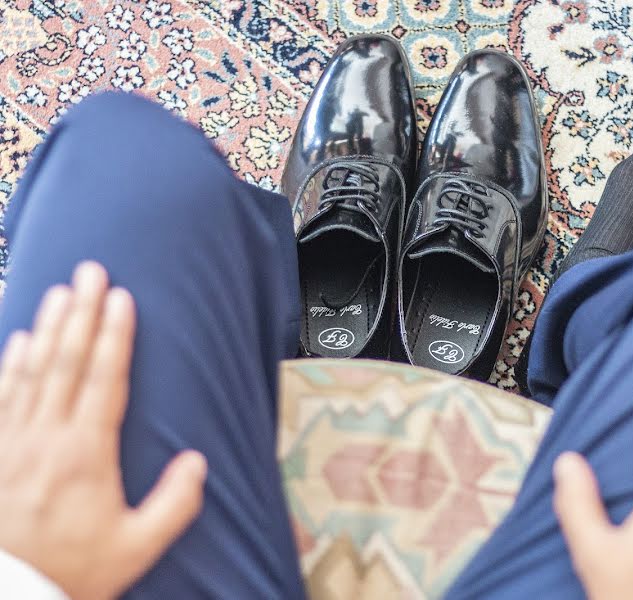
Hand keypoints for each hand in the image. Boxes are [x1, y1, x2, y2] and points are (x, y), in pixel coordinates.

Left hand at [0, 262, 206, 599]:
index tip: (121, 299)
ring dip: (49, 327)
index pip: (103, 379)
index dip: (114, 336)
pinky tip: (19, 337)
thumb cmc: (70, 571)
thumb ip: (173, 504)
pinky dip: (9, 363)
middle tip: (91, 272)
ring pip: (32, 370)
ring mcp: (11, 440)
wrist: (6, 592)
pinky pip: (0, 395)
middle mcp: (45, 437)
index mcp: (85, 454)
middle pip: (66, 361)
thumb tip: (198, 461)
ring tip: (60, 290)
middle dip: (82, 313)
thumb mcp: (135, 548)